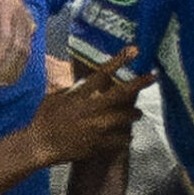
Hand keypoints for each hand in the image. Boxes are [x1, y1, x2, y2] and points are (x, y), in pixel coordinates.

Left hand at [0, 0, 34, 86]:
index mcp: (6, 9)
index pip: (5, 38)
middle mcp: (18, 15)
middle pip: (18, 46)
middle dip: (8, 66)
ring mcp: (24, 17)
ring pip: (25, 46)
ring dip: (16, 65)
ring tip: (4, 79)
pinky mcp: (25, 19)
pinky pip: (27, 42)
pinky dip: (22, 57)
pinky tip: (15, 68)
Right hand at [29, 48, 153, 167]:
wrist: (40, 144)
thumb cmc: (43, 118)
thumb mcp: (55, 97)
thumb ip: (73, 90)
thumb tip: (84, 83)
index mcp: (80, 94)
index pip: (104, 73)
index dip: (120, 60)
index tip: (135, 50)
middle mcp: (92, 108)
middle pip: (123, 93)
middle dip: (140, 83)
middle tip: (153, 76)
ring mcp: (97, 127)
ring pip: (126, 118)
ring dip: (134, 114)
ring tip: (137, 114)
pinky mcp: (98, 144)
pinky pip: (121, 140)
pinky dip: (125, 138)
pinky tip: (125, 137)